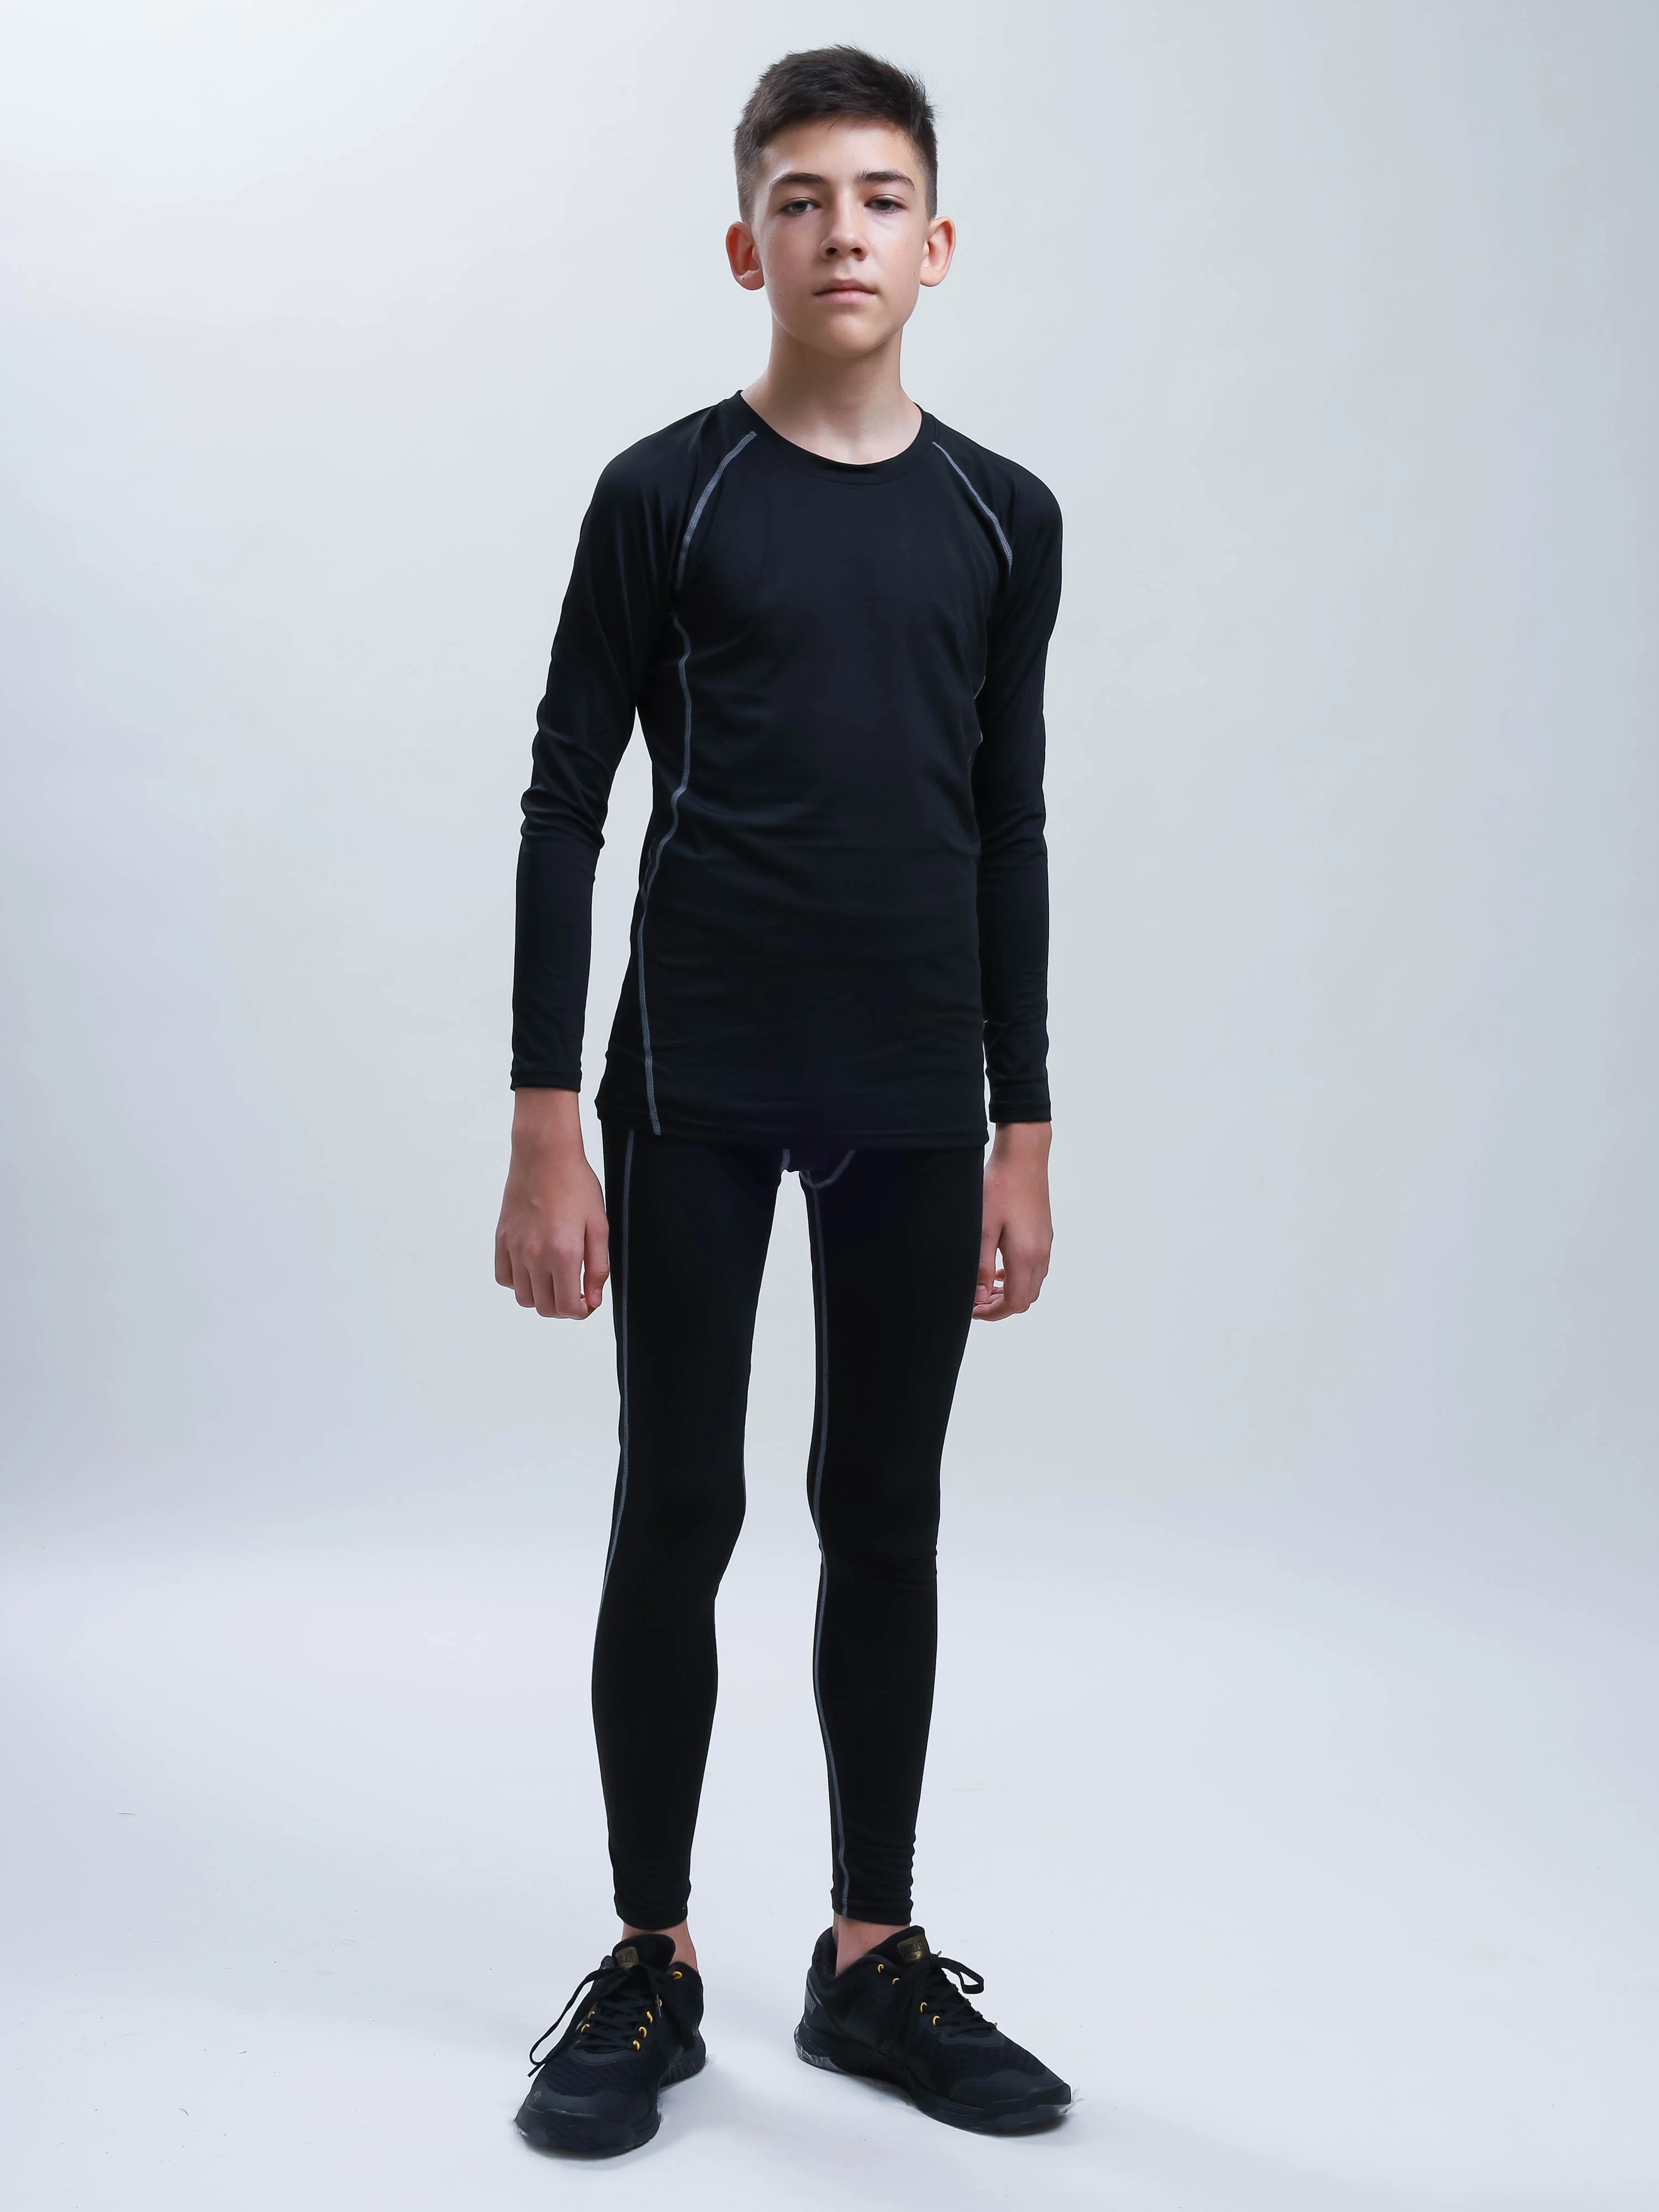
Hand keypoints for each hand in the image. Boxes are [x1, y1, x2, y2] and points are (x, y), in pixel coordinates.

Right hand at [494, 1089, 608, 1318]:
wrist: (545, 1155)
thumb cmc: (577, 1186)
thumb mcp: (599, 1226)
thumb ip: (598, 1267)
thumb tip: (593, 1300)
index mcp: (564, 1254)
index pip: (568, 1307)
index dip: (582, 1311)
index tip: (588, 1301)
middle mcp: (535, 1256)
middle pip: (544, 1308)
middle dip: (563, 1307)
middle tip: (574, 1292)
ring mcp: (514, 1248)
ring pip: (523, 1297)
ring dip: (541, 1297)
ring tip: (555, 1280)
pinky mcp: (502, 1239)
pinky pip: (504, 1277)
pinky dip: (518, 1282)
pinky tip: (534, 1267)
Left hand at [975, 1121, 1051, 1320]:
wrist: (1023, 1157)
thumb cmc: (999, 1188)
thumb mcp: (982, 1229)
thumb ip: (981, 1267)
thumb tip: (979, 1298)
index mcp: (1025, 1256)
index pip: (1015, 1303)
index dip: (993, 1313)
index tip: (972, 1309)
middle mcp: (1041, 1254)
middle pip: (1026, 1298)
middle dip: (1001, 1306)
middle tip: (976, 1301)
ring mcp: (1045, 1244)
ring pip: (1032, 1284)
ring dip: (1010, 1291)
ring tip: (985, 1286)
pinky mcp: (1044, 1234)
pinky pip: (1036, 1267)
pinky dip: (1019, 1276)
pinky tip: (1000, 1267)